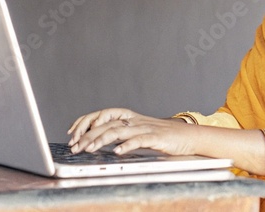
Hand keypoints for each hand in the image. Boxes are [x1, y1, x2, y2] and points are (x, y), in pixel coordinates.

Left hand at [67, 107, 264, 176]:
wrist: (191, 138)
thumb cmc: (165, 138)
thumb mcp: (141, 134)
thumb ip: (123, 135)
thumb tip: (100, 141)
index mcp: (131, 118)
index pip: (104, 113)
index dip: (87, 120)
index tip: (72, 132)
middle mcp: (137, 120)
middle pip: (108, 122)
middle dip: (88, 133)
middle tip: (75, 146)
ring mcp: (147, 128)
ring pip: (120, 130)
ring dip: (102, 139)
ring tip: (89, 149)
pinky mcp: (157, 138)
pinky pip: (140, 139)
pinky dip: (128, 145)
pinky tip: (118, 152)